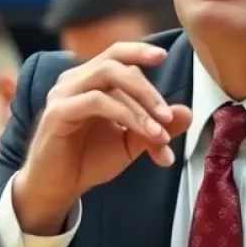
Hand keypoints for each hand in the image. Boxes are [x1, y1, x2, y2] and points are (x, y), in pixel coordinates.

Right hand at [13, 42, 191, 234]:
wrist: (57, 189)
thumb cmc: (89, 159)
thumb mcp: (132, 141)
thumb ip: (157, 125)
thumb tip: (188, 112)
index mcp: (89, 79)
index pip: (119, 57)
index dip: (141, 57)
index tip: (164, 58)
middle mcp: (74, 79)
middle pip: (115, 61)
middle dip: (147, 88)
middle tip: (168, 116)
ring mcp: (64, 93)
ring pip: (108, 76)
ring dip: (140, 102)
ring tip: (159, 131)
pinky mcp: (57, 112)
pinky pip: (96, 100)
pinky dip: (125, 114)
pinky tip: (142, 132)